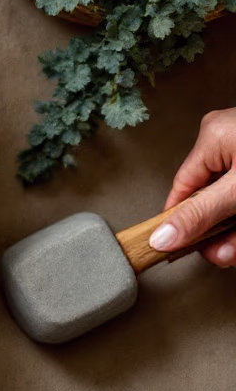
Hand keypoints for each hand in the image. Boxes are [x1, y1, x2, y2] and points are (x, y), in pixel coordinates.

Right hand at [151, 108, 235, 266]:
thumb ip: (202, 214)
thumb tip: (162, 235)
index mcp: (214, 136)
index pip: (183, 189)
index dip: (181, 222)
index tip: (177, 248)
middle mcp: (229, 138)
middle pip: (210, 197)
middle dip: (216, 231)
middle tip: (224, 254)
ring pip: (230, 198)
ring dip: (234, 229)